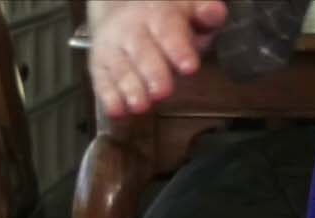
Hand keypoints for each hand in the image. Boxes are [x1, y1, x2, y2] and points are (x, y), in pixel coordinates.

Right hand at [87, 0, 228, 117]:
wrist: (120, 7)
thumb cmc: (166, 16)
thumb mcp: (190, 9)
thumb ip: (204, 13)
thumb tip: (214, 13)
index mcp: (159, 14)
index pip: (168, 29)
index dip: (178, 48)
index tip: (189, 67)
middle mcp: (132, 30)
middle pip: (142, 51)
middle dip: (152, 73)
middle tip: (162, 92)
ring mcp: (114, 48)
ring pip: (120, 67)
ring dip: (129, 88)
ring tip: (139, 106)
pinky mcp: (100, 65)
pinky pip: (102, 80)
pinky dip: (108, 97)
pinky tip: (117, 111)